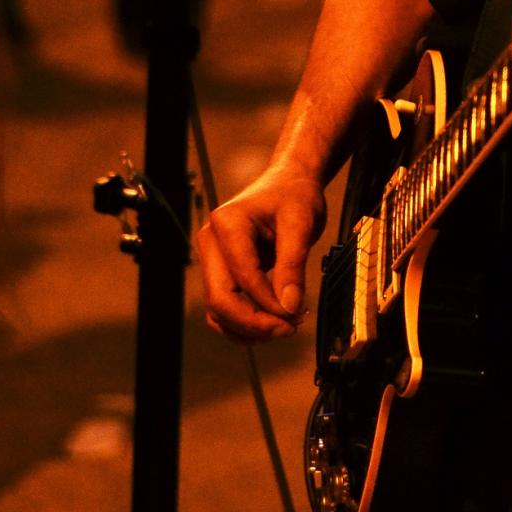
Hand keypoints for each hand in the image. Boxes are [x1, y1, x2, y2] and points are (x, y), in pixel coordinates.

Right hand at [196, 164, 326, 341]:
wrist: (289, 182)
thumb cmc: (294, 195)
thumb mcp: (301, 223)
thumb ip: (293, 265)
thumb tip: (289, 307)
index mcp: (227, 223)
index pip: (242, 278)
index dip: (268, 304)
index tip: (296, 314)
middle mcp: (211, 241)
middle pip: (220, 299)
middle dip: (254, 323)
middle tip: (289, 329)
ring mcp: (212, 258)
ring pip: (218, 310)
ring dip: (248, 329)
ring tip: (283, 327)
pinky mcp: (220, 271)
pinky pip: (223, 307)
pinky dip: (244, 323)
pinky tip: (271, 322)